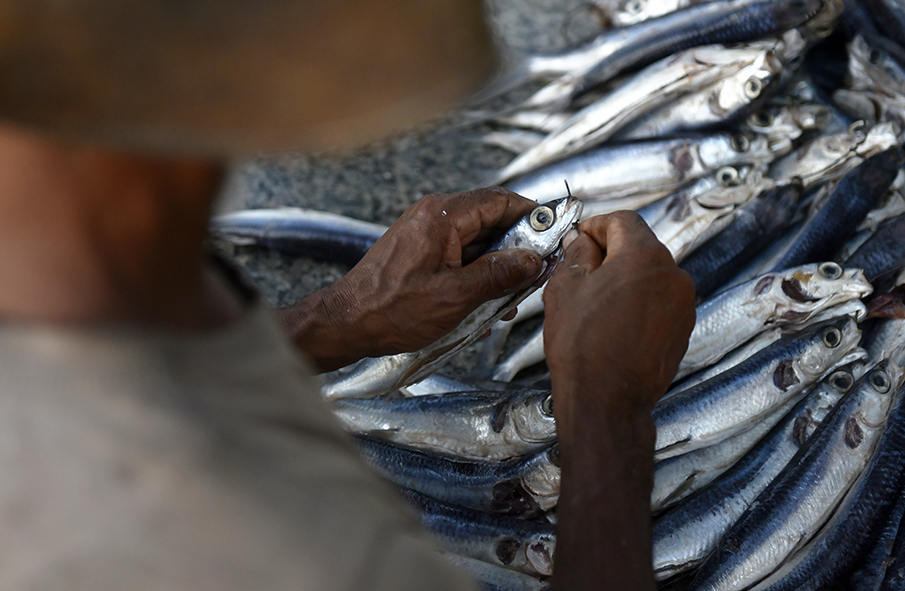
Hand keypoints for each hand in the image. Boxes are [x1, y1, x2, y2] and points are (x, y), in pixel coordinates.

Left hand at [280, 187, 543, 370]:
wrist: (345, 323)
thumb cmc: (392, 310)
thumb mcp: (456, 296)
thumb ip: (498, 275)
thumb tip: (532, 260)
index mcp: (442, 216)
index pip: (500, 200)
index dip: (532, 215)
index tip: (554, 233)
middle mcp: (432, 215)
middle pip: (489, 219)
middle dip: (516, 246)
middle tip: (535, 274)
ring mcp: (423, 232)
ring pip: (475, 239)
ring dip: (495, 265)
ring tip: (508, 298)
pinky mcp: (418, 250)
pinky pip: (457, 253)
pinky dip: (474, 272)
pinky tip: (484, 302)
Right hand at [543, 212, 694, 590]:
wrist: (608, 402)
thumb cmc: (582, 346)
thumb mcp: (564, 290)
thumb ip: (576, 256)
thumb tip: (584, 243)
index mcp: (643, 255)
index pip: (621, 221)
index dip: (596, 225)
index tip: (580, 238)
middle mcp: (672, 273)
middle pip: (639, 246)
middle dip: (611, 252)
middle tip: (581, 269)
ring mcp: (682, 302)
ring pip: (650, 274)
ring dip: (625, 278)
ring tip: (595, 300)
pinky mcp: (683, 327)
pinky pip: (659, 300)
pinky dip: (639, 301)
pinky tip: (614, 321)